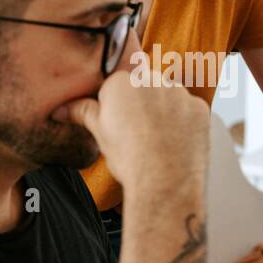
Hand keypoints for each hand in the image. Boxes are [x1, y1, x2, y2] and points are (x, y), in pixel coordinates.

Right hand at [52, 71, 209, 191]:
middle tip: (138, 134)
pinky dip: (184, 122)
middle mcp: (151, 79)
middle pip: (143, 87)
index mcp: (121, 83)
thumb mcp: (100, 135)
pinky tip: (176, 142)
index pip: (115, 86)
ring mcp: (178, 92)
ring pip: (168, 96)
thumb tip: (63, 109)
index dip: (115, 108)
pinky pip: (188, 109)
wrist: (164, 183)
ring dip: (164, 112)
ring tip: (158, 141)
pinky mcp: (199, 107)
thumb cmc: (130, 160)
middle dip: (141, 105)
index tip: (118, 126)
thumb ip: (83, 113)